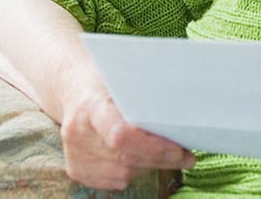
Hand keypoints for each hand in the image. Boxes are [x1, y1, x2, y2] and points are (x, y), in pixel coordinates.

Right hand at [58, 83, 195, 189]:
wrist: (74, 88)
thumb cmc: (106, 80)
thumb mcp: (124, 78)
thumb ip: (144, 99)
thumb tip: (180, 119)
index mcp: (89, 105)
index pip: (120, 135)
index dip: (151, 146)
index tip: (178, 148)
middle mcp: (77, 133)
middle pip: (126, 158)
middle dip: (161, 159)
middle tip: (186, 156)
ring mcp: (74, 154)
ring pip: (123, 173)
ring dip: (150, 167)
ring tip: (170, 157)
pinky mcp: (76, 169)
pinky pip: (113, 181)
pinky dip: (134, 172)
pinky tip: (145, 160)